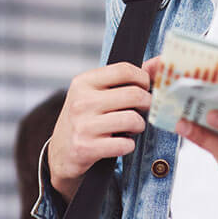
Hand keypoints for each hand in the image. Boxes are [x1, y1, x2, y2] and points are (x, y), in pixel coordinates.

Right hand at [47, 58, 158, 201]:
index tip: (145, 87)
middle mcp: (82, 101)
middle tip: (144, 109)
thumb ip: (122, 80)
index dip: (143, 78)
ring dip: (139, 125)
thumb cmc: (83, 120)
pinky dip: (128, 145)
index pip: (124, 70)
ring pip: (132, 119)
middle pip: (134, 94)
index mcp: (84, 82)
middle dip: (147, 103)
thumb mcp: (94, 94)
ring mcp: (83, 125)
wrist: (60, 153)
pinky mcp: (86, 148)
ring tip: (132, 127)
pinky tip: (121, 143)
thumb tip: (157, 65)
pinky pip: (124, 144)